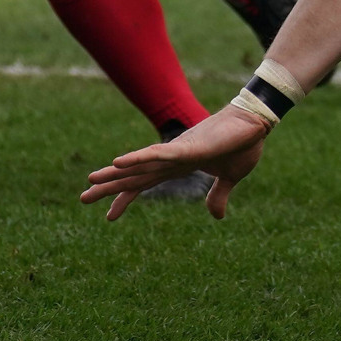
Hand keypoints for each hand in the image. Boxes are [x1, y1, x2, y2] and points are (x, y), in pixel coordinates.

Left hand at [81, 107, 269, 220]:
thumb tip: (217, 216)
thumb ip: (218, 195)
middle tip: (83, 198)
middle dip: (109, 187)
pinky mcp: (187, 147)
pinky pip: (158, 154)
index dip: (126, 198)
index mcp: (180, 166)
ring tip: (91, 180)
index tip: (109, 217)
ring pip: (140, 166)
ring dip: (115, 173)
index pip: (146, 184)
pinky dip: (137, 158)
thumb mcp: (230, 178)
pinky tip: (118, 162)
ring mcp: (178, 152)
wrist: (257, 124)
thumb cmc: (244, 144)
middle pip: (135, 176)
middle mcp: (172, 159)